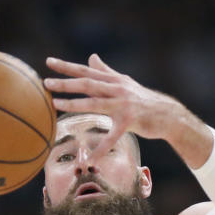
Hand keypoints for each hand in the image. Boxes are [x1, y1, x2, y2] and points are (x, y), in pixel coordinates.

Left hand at [43, 54, 188, 156]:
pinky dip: (101, 148)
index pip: (86, 71)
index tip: (49, 62)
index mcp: (114, 80)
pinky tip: (90, 158)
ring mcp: (123, 105)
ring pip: (95, 103)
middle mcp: (117, 89)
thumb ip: (106, 71)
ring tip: (55, 104)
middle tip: (46, 82)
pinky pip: (112, 136)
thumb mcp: (124, 83)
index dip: (67, 67)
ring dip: (74, 103)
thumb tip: (91, 57)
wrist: (168, 115)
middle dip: (66, 83)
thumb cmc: (143, 100)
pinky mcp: (130, 122)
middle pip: (87, 84)